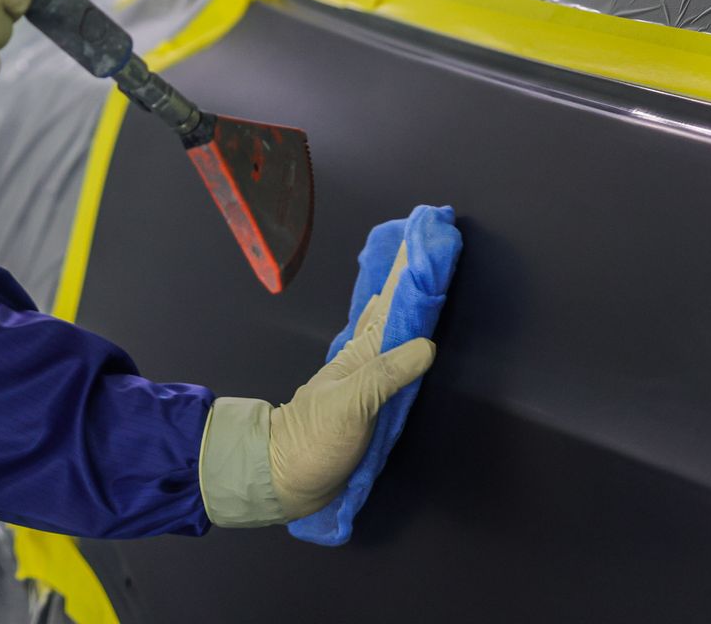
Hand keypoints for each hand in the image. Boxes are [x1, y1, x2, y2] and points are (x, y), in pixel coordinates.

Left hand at [198, 245, 435, 526]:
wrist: (285, 475)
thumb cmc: (314, 440)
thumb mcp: (350, 406)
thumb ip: (385, 375)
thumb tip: (426, 345)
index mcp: (360, 353)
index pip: (390, 303)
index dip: (406, 270)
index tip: (421, 234)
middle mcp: (363, 358)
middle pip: (390, 308)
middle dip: (407, 274)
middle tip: (425, 239)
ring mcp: (363, 376)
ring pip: (388, 326)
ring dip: (404, 297)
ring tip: (415, 270)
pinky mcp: (367, 399)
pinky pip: (389, 355)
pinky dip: (398, 333)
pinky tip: (399, 328)